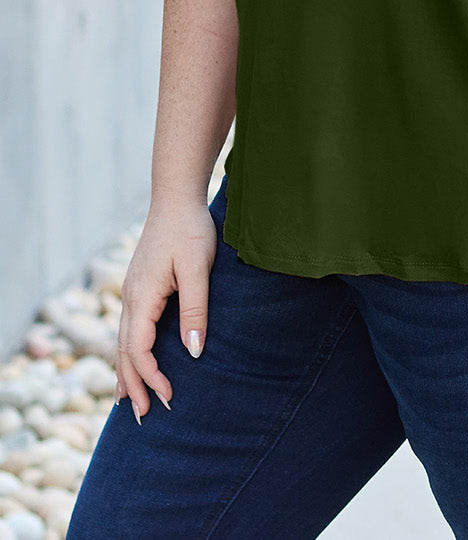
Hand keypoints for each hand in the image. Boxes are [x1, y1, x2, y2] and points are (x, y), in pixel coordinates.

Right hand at [115, 199, 216, 422]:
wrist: (176, 198)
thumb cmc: (190, 230)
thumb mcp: (197, 270)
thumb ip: (195, 310)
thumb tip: (192, 353)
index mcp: (142, 297)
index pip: (139, 349)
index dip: (151, 376)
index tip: (169, 396)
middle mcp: (131, 297)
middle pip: (124, 352)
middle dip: (134, 384)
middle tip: (145, 417)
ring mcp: (132, 291)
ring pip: (123, 341)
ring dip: (127, 372)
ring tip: (130, 402)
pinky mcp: (140, 286)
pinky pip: (129, 328)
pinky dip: (129, 352)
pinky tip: (134, 360)